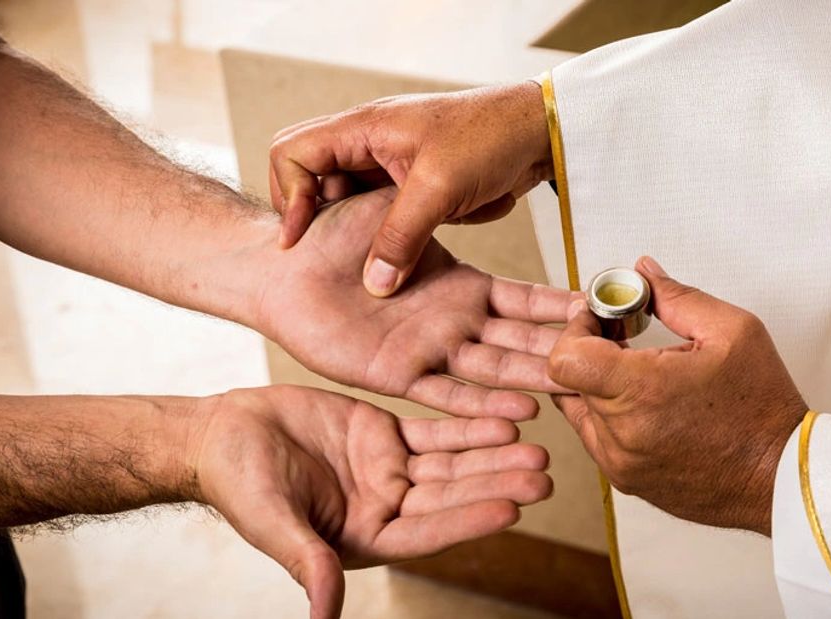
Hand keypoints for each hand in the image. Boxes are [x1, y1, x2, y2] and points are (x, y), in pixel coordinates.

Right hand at [189, 385, 551, 618]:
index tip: (511, 509)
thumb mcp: (274, 523)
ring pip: (452, 463)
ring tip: (536, 447)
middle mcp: (386, 508)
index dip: (467, 520)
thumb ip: (307, 563)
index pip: (427, 532)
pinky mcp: (385, 436)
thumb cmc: (237, 484)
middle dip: (496, 484)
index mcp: (366, 539)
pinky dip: (469, 426)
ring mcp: (389, 472)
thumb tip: (323, 618)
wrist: (220, 434)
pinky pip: (435, 431)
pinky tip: (505, 420)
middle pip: (451, 496)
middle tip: (543, 474)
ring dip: (493, 455)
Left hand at [255, 186, 572, 419]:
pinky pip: (446, 395)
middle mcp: (453, 323)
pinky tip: (516, 416)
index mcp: (461, 287)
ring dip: (529, 382)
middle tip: (606, 363)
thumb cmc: (332, 231)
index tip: (602, 315)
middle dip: (560, 352)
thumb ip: (440, 220)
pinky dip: (481, 408)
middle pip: (520, 342)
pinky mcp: (398, 375)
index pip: (525, 302)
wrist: (281, 269)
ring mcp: (430, 351)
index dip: (562, 310)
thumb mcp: (394, 208)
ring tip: (570, 393)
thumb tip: (487, 204)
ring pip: (492, 371)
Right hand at [267, 82, 550, 296]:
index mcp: (363, 128)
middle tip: (320, 251)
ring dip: (346, 229)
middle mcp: (367, 142)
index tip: (300, 237)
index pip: (293, 152)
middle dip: (310, 214)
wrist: (540, 132)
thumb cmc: (491, 139)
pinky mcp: (410, 184)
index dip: (290, 195)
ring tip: (352, 263)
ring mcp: (388, 163)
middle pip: (309, 174)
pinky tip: (388, 259)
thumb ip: (402, 235)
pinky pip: (376, 210)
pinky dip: (377, 234)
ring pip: (343, 197)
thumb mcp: (440, 188)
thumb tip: (374, 285)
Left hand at [547, 257, 806, 534]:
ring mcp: (620, 462)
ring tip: (641, 372)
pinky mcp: (626, 480)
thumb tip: (643, 273)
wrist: (782, 477)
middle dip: (592, 349)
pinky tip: (648, 402)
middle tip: (626, 336)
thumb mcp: (732, 330)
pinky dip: (610, 414)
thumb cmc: (763, 408)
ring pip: (579, 408)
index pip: (565, 356)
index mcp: (642, 391)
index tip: (603, 320)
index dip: (577, 329)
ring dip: (598, 383)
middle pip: (571, 378)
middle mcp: (622, 433)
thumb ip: (677, 295)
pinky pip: (596, 437)